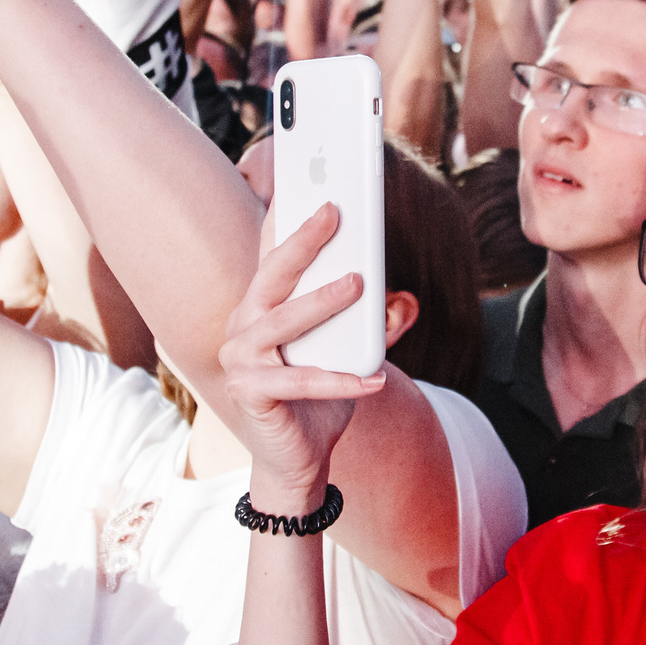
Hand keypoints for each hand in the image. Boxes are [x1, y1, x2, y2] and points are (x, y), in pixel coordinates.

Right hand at [215, 201, 386, 503]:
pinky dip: (340, 382)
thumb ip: (372, 325)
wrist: (298, 459)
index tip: (310, 185)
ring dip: (321, 301)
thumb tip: (404, 299)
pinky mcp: (250, 393)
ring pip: (283, 321)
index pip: (274, 255)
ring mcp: (241, 359)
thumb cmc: (319, 399)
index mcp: (262, 307)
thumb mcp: (349, 354)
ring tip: (358, 283)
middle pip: (273, 274)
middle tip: (333, 210)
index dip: (288, 219)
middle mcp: (244, 325)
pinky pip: (300, 382)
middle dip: (303, 239)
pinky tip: (375, 379)